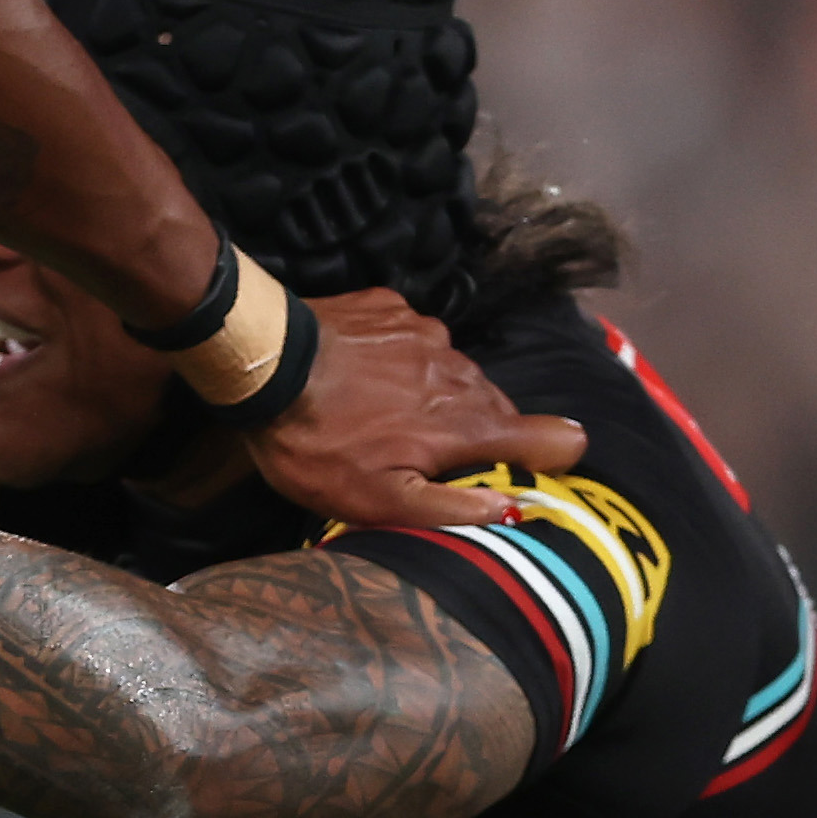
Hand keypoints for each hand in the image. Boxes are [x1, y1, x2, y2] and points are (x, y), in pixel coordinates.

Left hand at [252, 289, 586, 529]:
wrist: (259, 363)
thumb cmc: (315, 443)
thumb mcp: (375, 501)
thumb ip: (451, 509)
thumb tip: (512, 509)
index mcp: (468, 423)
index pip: (557, 439)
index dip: (549, 459)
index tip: (522, 470)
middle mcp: (462, 372)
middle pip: (497, 408)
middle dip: (470, 433)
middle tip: (417, 452)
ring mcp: (426, 333)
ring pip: (453, 373)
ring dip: (431, 394)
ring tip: (377, 411)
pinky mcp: (391, 308)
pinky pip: (413, 339)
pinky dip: (398, 358)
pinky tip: (358, 373)